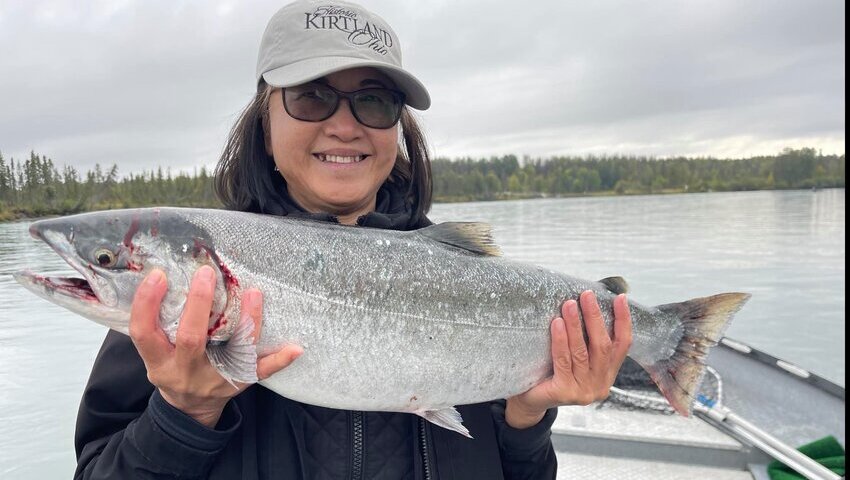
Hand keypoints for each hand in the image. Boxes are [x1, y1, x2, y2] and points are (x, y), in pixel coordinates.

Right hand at [129, 265, 302, 426]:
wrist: (190, 409)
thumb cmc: (172, 367)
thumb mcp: (155, 352)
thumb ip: (158, 322)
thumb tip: (165, 272)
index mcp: (160, 361)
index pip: (145, 332)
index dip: (146, 304)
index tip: (158, 275)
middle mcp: (186, 370)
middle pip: (190, 339)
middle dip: (198, 305)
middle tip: (206, 273)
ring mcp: (216, 378)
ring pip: (233, 351)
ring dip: (246, 322)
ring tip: (254, 293)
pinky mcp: (241, 381)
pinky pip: (263, 372)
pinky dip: (280, 360)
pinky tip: (296, 348)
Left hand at [505, 290, 631, 428]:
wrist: (529, 401)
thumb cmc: (552, 373)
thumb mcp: (575, 358)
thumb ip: (586, 341)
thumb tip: (586, 304)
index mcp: (607, 374)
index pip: (622, 345)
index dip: (623, 321)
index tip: (620, 298)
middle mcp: (599, 384)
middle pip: (603, 347)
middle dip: (595, 318)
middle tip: (587, 296)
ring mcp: (583, 391)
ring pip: (582, 352)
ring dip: (576, 326)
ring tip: (569, 305)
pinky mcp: (564, 393)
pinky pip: (563, 361)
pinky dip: (560, 340)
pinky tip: (557, 324)